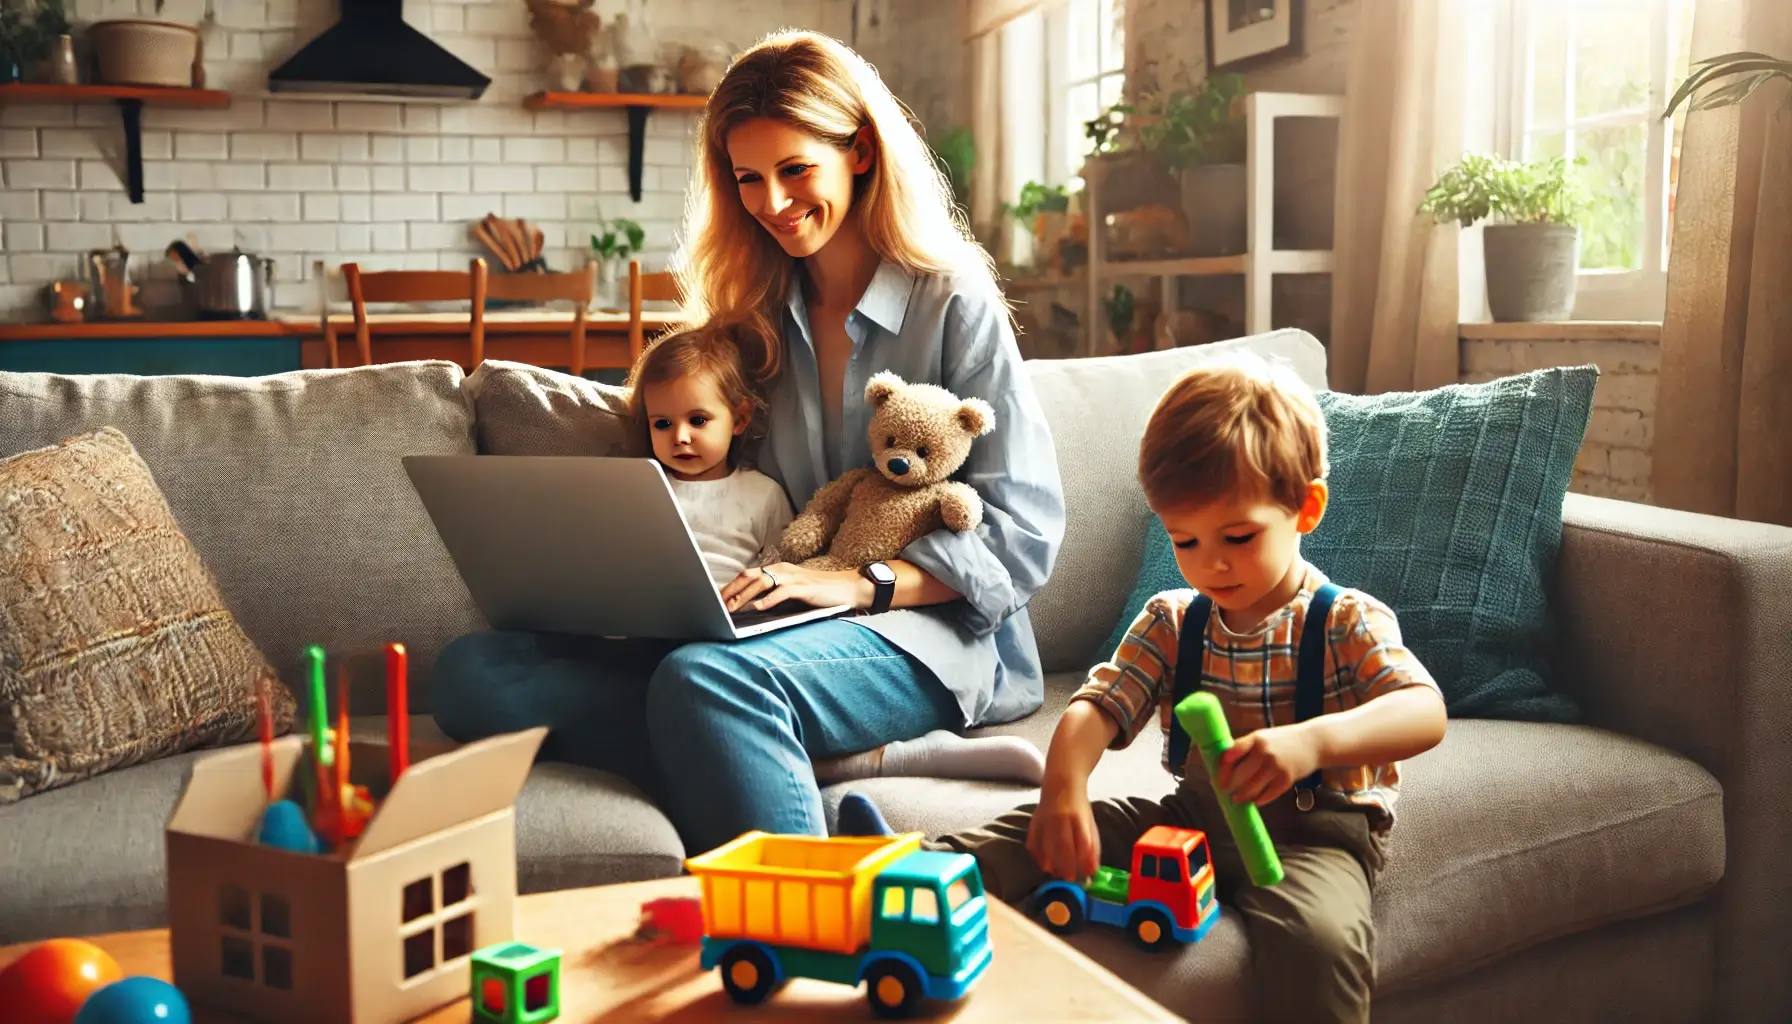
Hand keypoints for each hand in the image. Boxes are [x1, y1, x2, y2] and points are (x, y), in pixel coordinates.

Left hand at [720, 561, 867, 613]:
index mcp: (778, 570)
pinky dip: (769, 600)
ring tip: (732, 608)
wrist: (847, 589)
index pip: (748, 575)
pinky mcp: (803, 587)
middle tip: (717, 604)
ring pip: (762, 582)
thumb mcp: (792, 592)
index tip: (716, 599)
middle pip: (749, 576)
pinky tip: (758, 608)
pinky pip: (782, 591)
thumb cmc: (818, 594)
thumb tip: (751, 606)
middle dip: (731, 590)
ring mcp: (793, 577)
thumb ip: (773, 595)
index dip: (730, 586)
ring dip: (745, 596)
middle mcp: (782, 570)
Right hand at [1026, 778, 1098, 882]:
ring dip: (1050, 863)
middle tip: (1068, 878)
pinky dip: (1037, 855)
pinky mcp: (1034, 821)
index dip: (1084, 859)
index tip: (1085, 873)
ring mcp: (1045, 820)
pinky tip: (1043, 863)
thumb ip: (1093, 847)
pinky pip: (1033, 842)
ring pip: (1046, 845)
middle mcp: (1061, 818)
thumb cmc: (1079, 809)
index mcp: (1079, 818)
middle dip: (1065, 864)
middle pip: (1062, 845)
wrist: (1061, 785)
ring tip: (1055, 873)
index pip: (1082, 841)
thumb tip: (1093, 871)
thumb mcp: (1090, 825)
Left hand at [1215, 724, 1321, 806]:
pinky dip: (1259, 799)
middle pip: (1239, 775)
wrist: (1314, 743)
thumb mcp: (1264, 737)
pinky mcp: (1286, 780)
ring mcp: (1276, 767)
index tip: (1218, 778)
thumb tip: (1225, 765)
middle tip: (1225, 791)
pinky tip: (1255, 800)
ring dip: (1242, 796)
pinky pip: (1267, 795)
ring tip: (1237, 798)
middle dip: (1230, 786)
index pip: (1232, 753)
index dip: (1222, 768)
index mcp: (1256, 738)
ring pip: (1251, 788)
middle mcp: (1265, 752)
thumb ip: (1247, 747)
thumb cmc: (1284, 740)